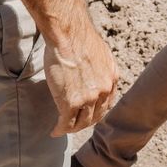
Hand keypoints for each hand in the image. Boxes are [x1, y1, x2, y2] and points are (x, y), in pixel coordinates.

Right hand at [43, 17, 118, 135]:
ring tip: (63, 128)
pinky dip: (60, 129)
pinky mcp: (71, 103)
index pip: (106, 103)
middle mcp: (104, 90)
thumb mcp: (100, 53)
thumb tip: (94, 72)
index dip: (96, 111)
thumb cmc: (78, 38)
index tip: (87, 114)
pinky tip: (55, 131)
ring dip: (72, 128)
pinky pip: (66, 123)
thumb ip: (100, 67)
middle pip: (95, 116)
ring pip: (81, 123)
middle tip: (74, 124)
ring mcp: (88, 98)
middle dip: (84, 122)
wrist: (68, 35)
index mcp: (112, 78)